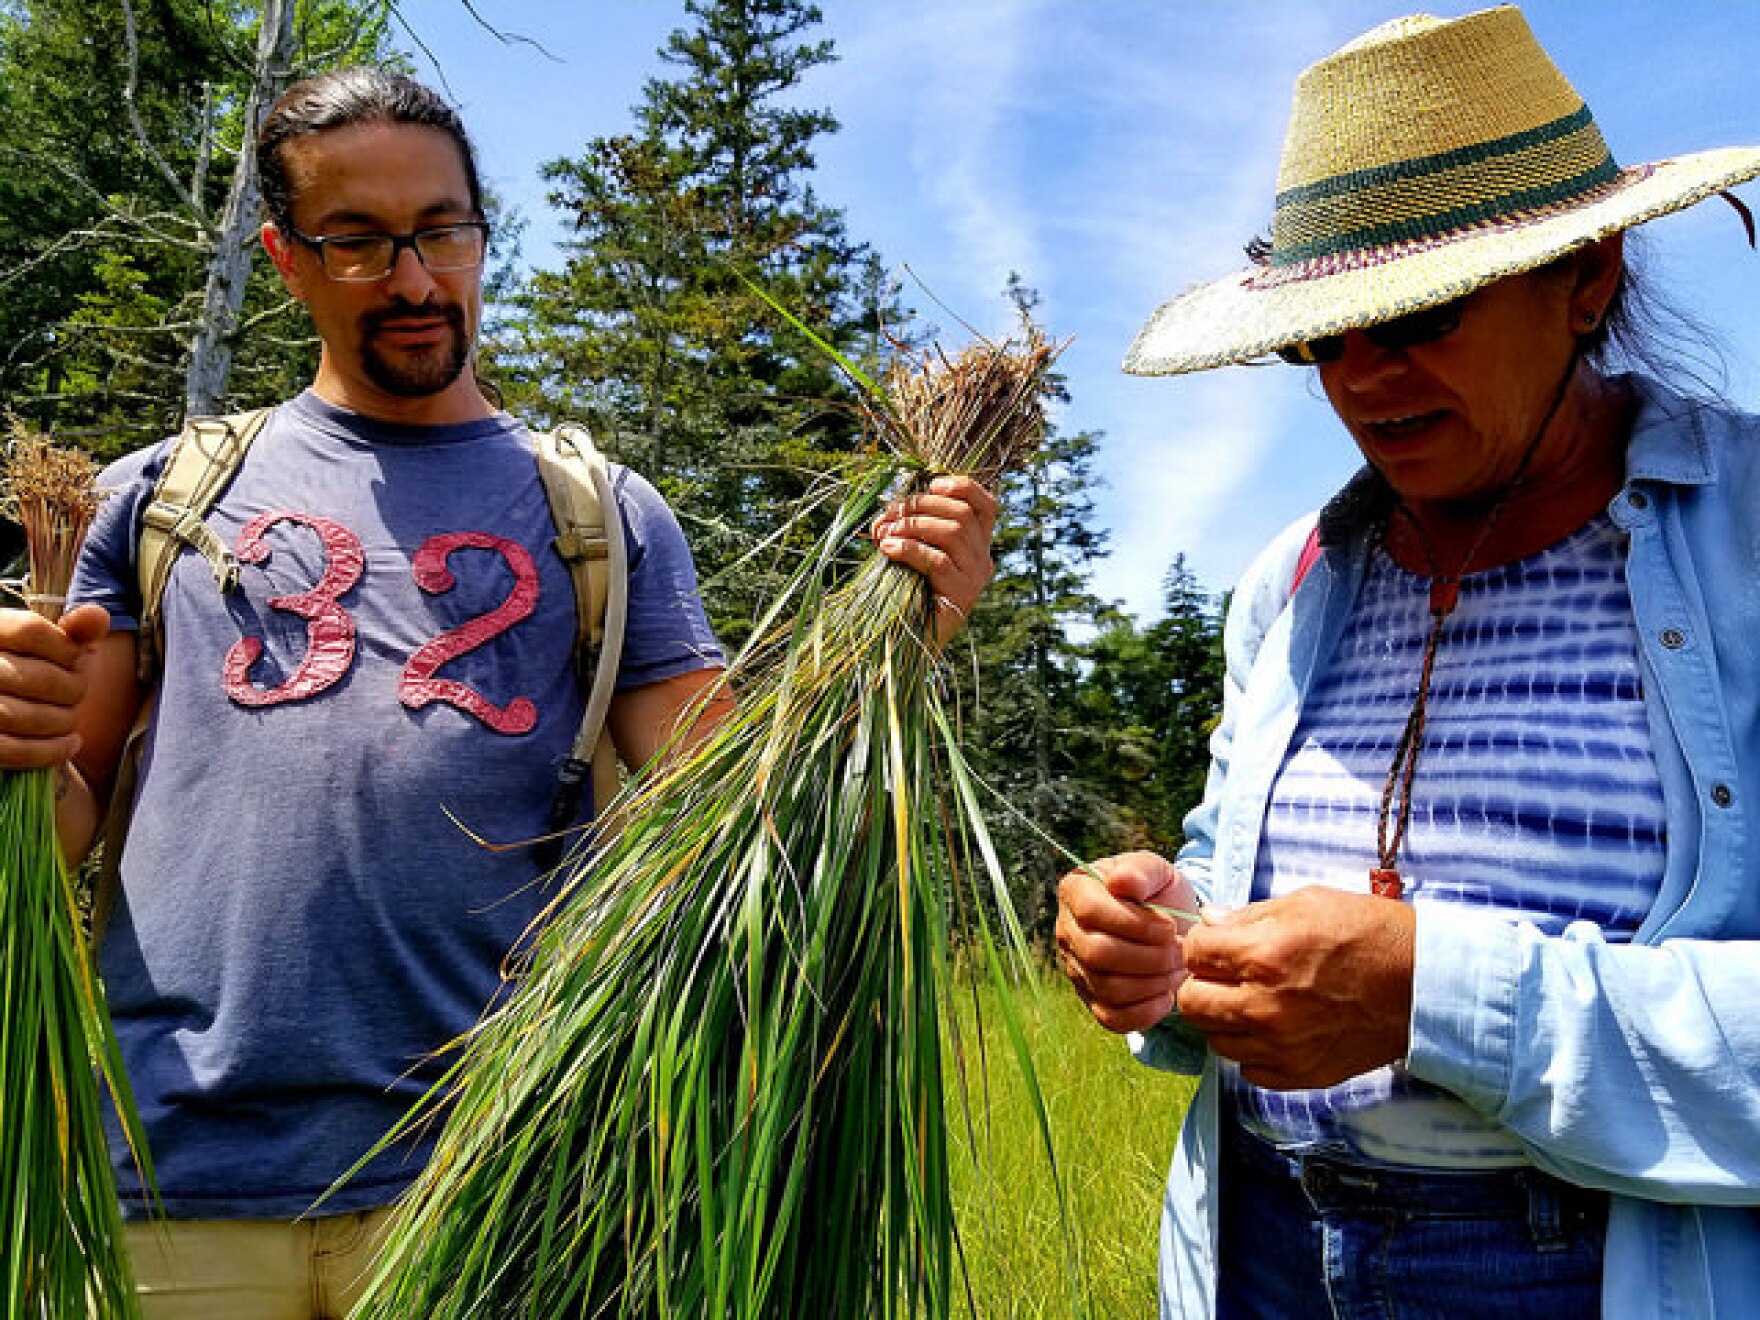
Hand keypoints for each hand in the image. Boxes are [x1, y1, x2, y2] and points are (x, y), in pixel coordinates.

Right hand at [0, 603, 110, 769]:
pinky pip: (14, 751)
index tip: (76, 659)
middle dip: (72, 688)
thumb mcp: (38, 642)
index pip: (31, 631)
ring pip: (26, 717)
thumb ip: (71, 630)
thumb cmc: (19, 666)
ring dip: (63, 721)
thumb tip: (99, 616)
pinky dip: (51, 751)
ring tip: (71, 719)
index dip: (65, 648)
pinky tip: (71, 744)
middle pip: (38, 677)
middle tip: (77, 692)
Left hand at [873, 474, 997, 645]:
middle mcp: (983, 559)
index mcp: (977, 545)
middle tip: (889, 515)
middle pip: (962, 514)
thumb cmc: (907, 592)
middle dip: (920, 506)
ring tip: (885, 533)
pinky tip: (887, 548)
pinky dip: (909, 548)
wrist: (908, 643)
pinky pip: (938, 560)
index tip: (932, 483)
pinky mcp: (962, 596)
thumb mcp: (913, 552)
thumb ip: (913, 527)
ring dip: (913, 525)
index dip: (963, 486)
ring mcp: (976, 578)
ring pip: (953, 532)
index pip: (985, 505)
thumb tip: (891, 508)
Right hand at [1054, 851, 1194, 1033]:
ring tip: (1177, 968)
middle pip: (1097, 953)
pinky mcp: (1093, 1000)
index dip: (1134, 922)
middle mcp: (1067, 931)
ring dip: (1152, 982)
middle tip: (1179, 950)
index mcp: (1075, 891)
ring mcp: (1077, 969)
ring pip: (1108, 988)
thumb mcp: (1157, 870)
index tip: (1168, 925)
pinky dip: (1145, 1012)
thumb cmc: (1160, 893)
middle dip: (1148, 956)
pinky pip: (1112, 1018)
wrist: (1171, 925)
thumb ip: (1140, 871)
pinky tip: (1167, 995)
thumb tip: (1120, 881)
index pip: (1090, 910)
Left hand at [1177, 886, 1414, 1089]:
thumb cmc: (1368, 933)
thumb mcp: (1306, 903)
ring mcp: (1282, 1046)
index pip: (1194, 953)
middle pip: (1192, 1003)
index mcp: (1263, 956)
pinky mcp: (1301, 1074)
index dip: (1202, 944)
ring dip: (1224, 1020)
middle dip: (1202, 983)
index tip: (1217, 944)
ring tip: (1250, 1002)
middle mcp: (1264, 1006)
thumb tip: (1209, 923)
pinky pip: (1248, 1070)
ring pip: (1216, 1040)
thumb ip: (1249, 915)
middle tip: (1225, 975)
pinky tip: (1273, 1030)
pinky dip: (1252, 1051)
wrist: (1423, 983)